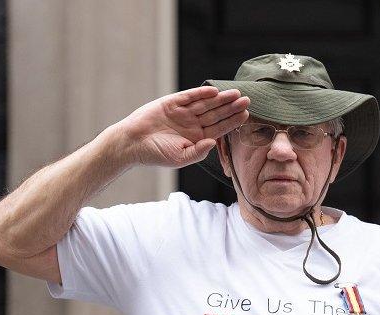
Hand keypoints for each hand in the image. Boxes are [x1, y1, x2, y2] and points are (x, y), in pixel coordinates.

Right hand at [113, 86, 250, 167]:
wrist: (132, 144)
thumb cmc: (156, 154)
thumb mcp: (180, 157)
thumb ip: (198, 151)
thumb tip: (213, 142)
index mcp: (197, 137)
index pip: (219, 128)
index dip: (232, 121)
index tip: (246, 115)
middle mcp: (192, 124)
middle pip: (216, 114)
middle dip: (231, 107)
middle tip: (247, 100)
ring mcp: (183, 112)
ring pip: (205, 104)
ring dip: (220, 99)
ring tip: (236, 94)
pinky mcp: (171, 103)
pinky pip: (189, 96)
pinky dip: (200, 93)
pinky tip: (213, 91)